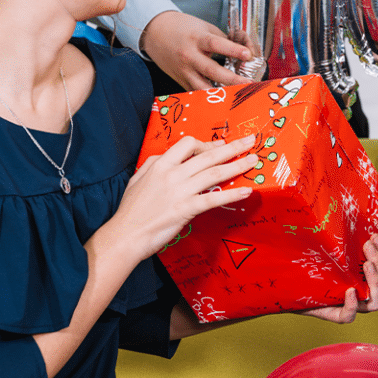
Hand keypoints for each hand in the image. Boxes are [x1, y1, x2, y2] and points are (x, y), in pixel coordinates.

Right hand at [112, 135, 257, 262]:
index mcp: (161, 164)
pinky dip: (232, 194)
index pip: (188, 144)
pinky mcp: (185, 209)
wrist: (124, 235)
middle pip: (208, 156)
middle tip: (250, 142)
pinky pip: (213, 199)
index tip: (221, 146)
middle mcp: (173, 174)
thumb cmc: (131, 209)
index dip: (207, 144)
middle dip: (232, 148)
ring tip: (254, 161)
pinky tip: (246, 191)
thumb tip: (172, 156)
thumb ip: (156, 163)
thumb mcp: (139, 177)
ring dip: (237, 166)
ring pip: (214, 174)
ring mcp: (180, 191)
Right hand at [141, 11, 256, 89]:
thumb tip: (242, 50)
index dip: (232, 50)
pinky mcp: (181, 81)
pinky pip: (196, 92)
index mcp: (197, 38)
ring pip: (202, 87)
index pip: (216, 44)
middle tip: (248, 83)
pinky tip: (222, 101)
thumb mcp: (203, 27)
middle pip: (211, 70)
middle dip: (231, 79)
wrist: (155, 33)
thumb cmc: (182, 28)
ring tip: (237, 97)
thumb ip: (222, 39)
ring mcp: (184, 71)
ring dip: (220, 94)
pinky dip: (208, 98)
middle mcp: (189, 56)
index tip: (248, 55)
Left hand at [300, 235, 377, 322]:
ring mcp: (351, 305)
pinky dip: (352, 305)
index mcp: (367, 278)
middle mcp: (364, 293)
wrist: (297, 278)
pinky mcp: (335, 314)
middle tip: (366, 246)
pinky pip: (349, 316)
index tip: (373, 236)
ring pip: (375, 304)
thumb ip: (361, 236)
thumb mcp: (341, 246)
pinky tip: (350, 290)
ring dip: (375, 282)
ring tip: (366, 264)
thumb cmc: (321, 261)